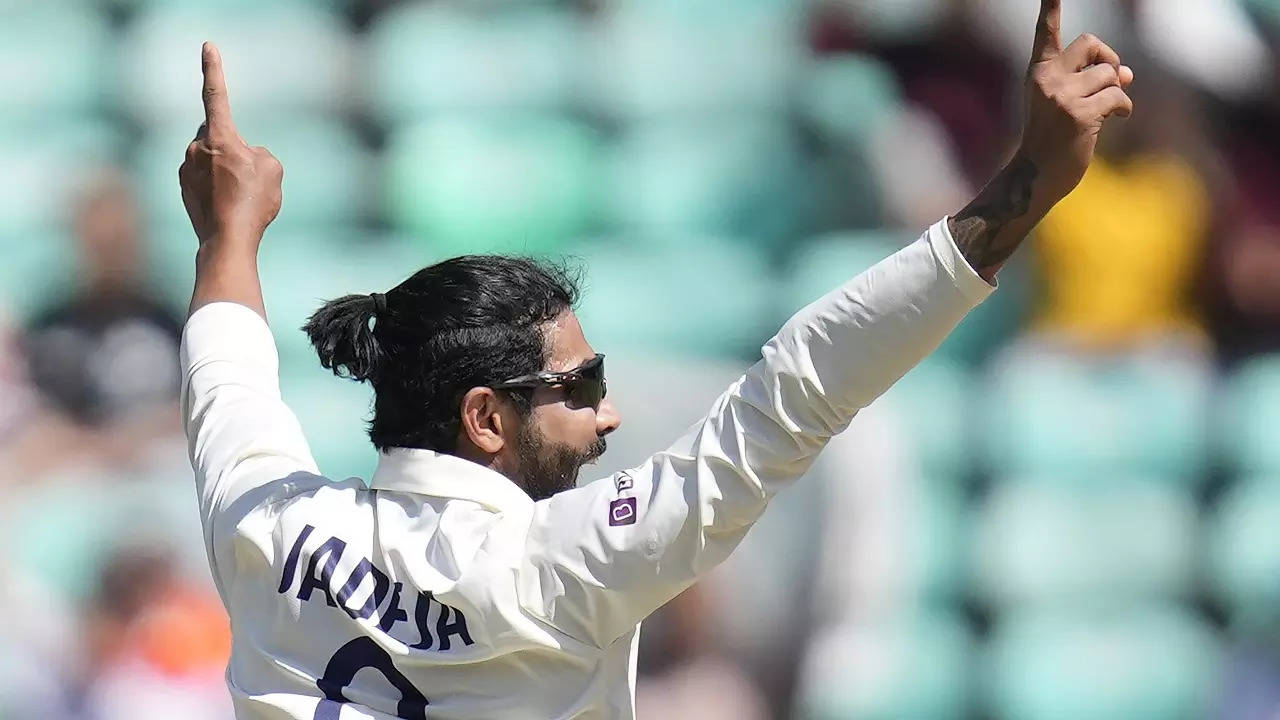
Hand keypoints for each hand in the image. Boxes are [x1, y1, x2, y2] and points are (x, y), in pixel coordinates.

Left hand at [179, 42, 282, 246]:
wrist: (227, 241)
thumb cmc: (252, 204)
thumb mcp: (273, 170)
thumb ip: (259, 152)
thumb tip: (243, 155)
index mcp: (219, 137)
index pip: (216, 95)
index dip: (213, 69)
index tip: (208, 47)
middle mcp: (196, 147)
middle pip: (217, 134)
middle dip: (231, 146)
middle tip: (248, 176)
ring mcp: (186, 169)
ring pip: (211, 157)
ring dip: (225, 168)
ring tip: (240, 196)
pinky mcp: (184, 188)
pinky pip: (204, 177)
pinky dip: (217, 186)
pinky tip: (228, 206)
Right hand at [948, 0, 1132, 281]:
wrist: (1037, 175)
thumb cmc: (1052, 138)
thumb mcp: (1066, 102)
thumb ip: (1091, 81)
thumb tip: (1128, 71)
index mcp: (1037, 73)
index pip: (1044, 32)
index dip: (1049, 6)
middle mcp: (1046, 80)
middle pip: (1091, 44)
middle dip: (1108, 57)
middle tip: (1111, 77)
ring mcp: (1062, 97)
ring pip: (1111, 73)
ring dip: (1116, 90)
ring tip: (1107, 111)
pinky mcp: (1080, 115)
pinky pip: (1118, 97)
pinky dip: (1122, 107)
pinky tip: (1114, 120)